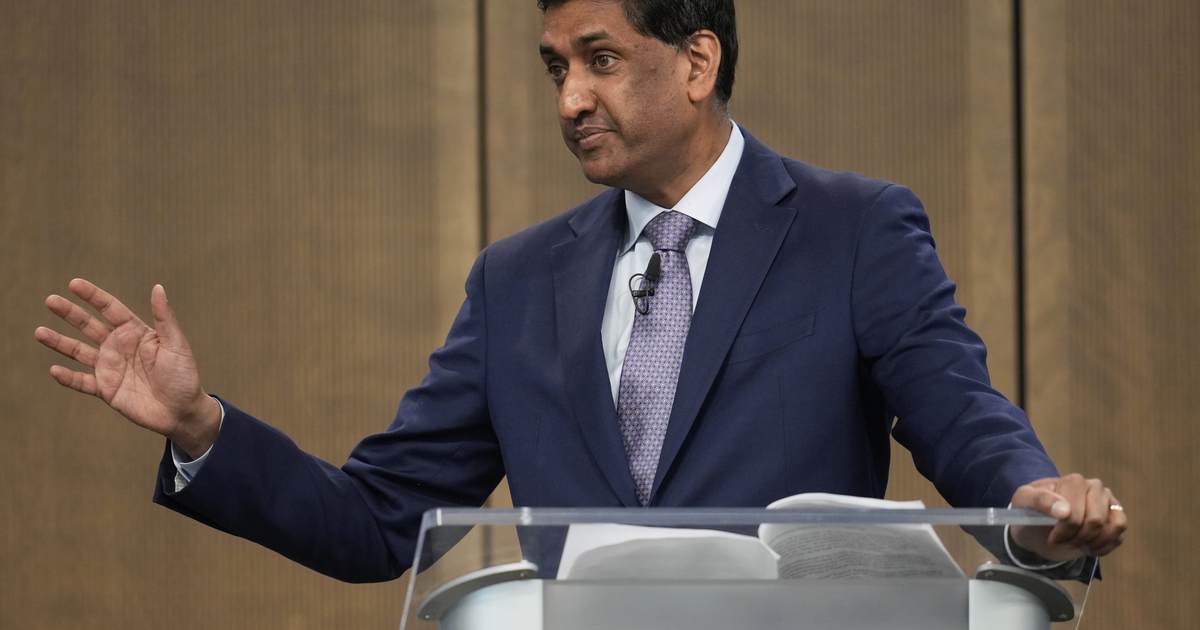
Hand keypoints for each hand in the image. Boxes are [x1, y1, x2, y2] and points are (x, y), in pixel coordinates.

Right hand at [34, 278, 219, 457]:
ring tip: (39, 332)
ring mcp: (110, 368)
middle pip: (89, 326)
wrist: (182, 411)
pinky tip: (54, 370)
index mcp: (135, 332)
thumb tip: (158, 287)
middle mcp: (118, 347)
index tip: (74, 283)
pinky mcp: (106, 389)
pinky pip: (82, 382)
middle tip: (50, 300)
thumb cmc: (184, 375)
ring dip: (59, 342)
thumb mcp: (176, 344)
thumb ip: (164, 318)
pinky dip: (68, 378)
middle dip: (70, 313)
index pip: (110, 309)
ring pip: (79, 351)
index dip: (93, 296)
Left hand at [1010, 474, 1126, 561]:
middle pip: (1095, 521)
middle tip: (1062, 540)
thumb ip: (1040, 500)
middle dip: (1077, 537)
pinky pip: (1119, 536)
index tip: (1051, 537)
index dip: (1064, 529)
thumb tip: (1064, 511)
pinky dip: (1103, 547)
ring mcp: (1109, 502)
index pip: (1076, 512)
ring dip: (1091, 543)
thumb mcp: (1024, 501)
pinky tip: (1087, 547)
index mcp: (1074, 481)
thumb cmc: (1031, 509)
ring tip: (1074, 542)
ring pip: (1112, 527)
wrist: (1038, 524)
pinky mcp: (1117, 518)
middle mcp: (1096, 488)